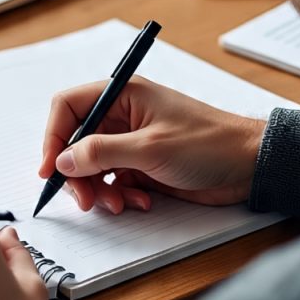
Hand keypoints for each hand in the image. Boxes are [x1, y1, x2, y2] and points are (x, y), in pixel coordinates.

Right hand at [39, 76, 265, 213]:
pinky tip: (140, 201)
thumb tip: (62, 160)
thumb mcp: (149, 148)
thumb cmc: (209, 144)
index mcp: (122, 95)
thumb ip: (101, 153)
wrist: (250, 166)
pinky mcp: (141, 166)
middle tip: (85, 199)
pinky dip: (119, 195)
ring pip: (91, 166)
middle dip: (76, 173)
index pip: (68, 107)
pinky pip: (112, 182)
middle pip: (76, 141)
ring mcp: (130, 142)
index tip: (50, 169)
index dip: (53, 137)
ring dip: (98, 189)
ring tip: (119, 204)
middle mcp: (121, 116)